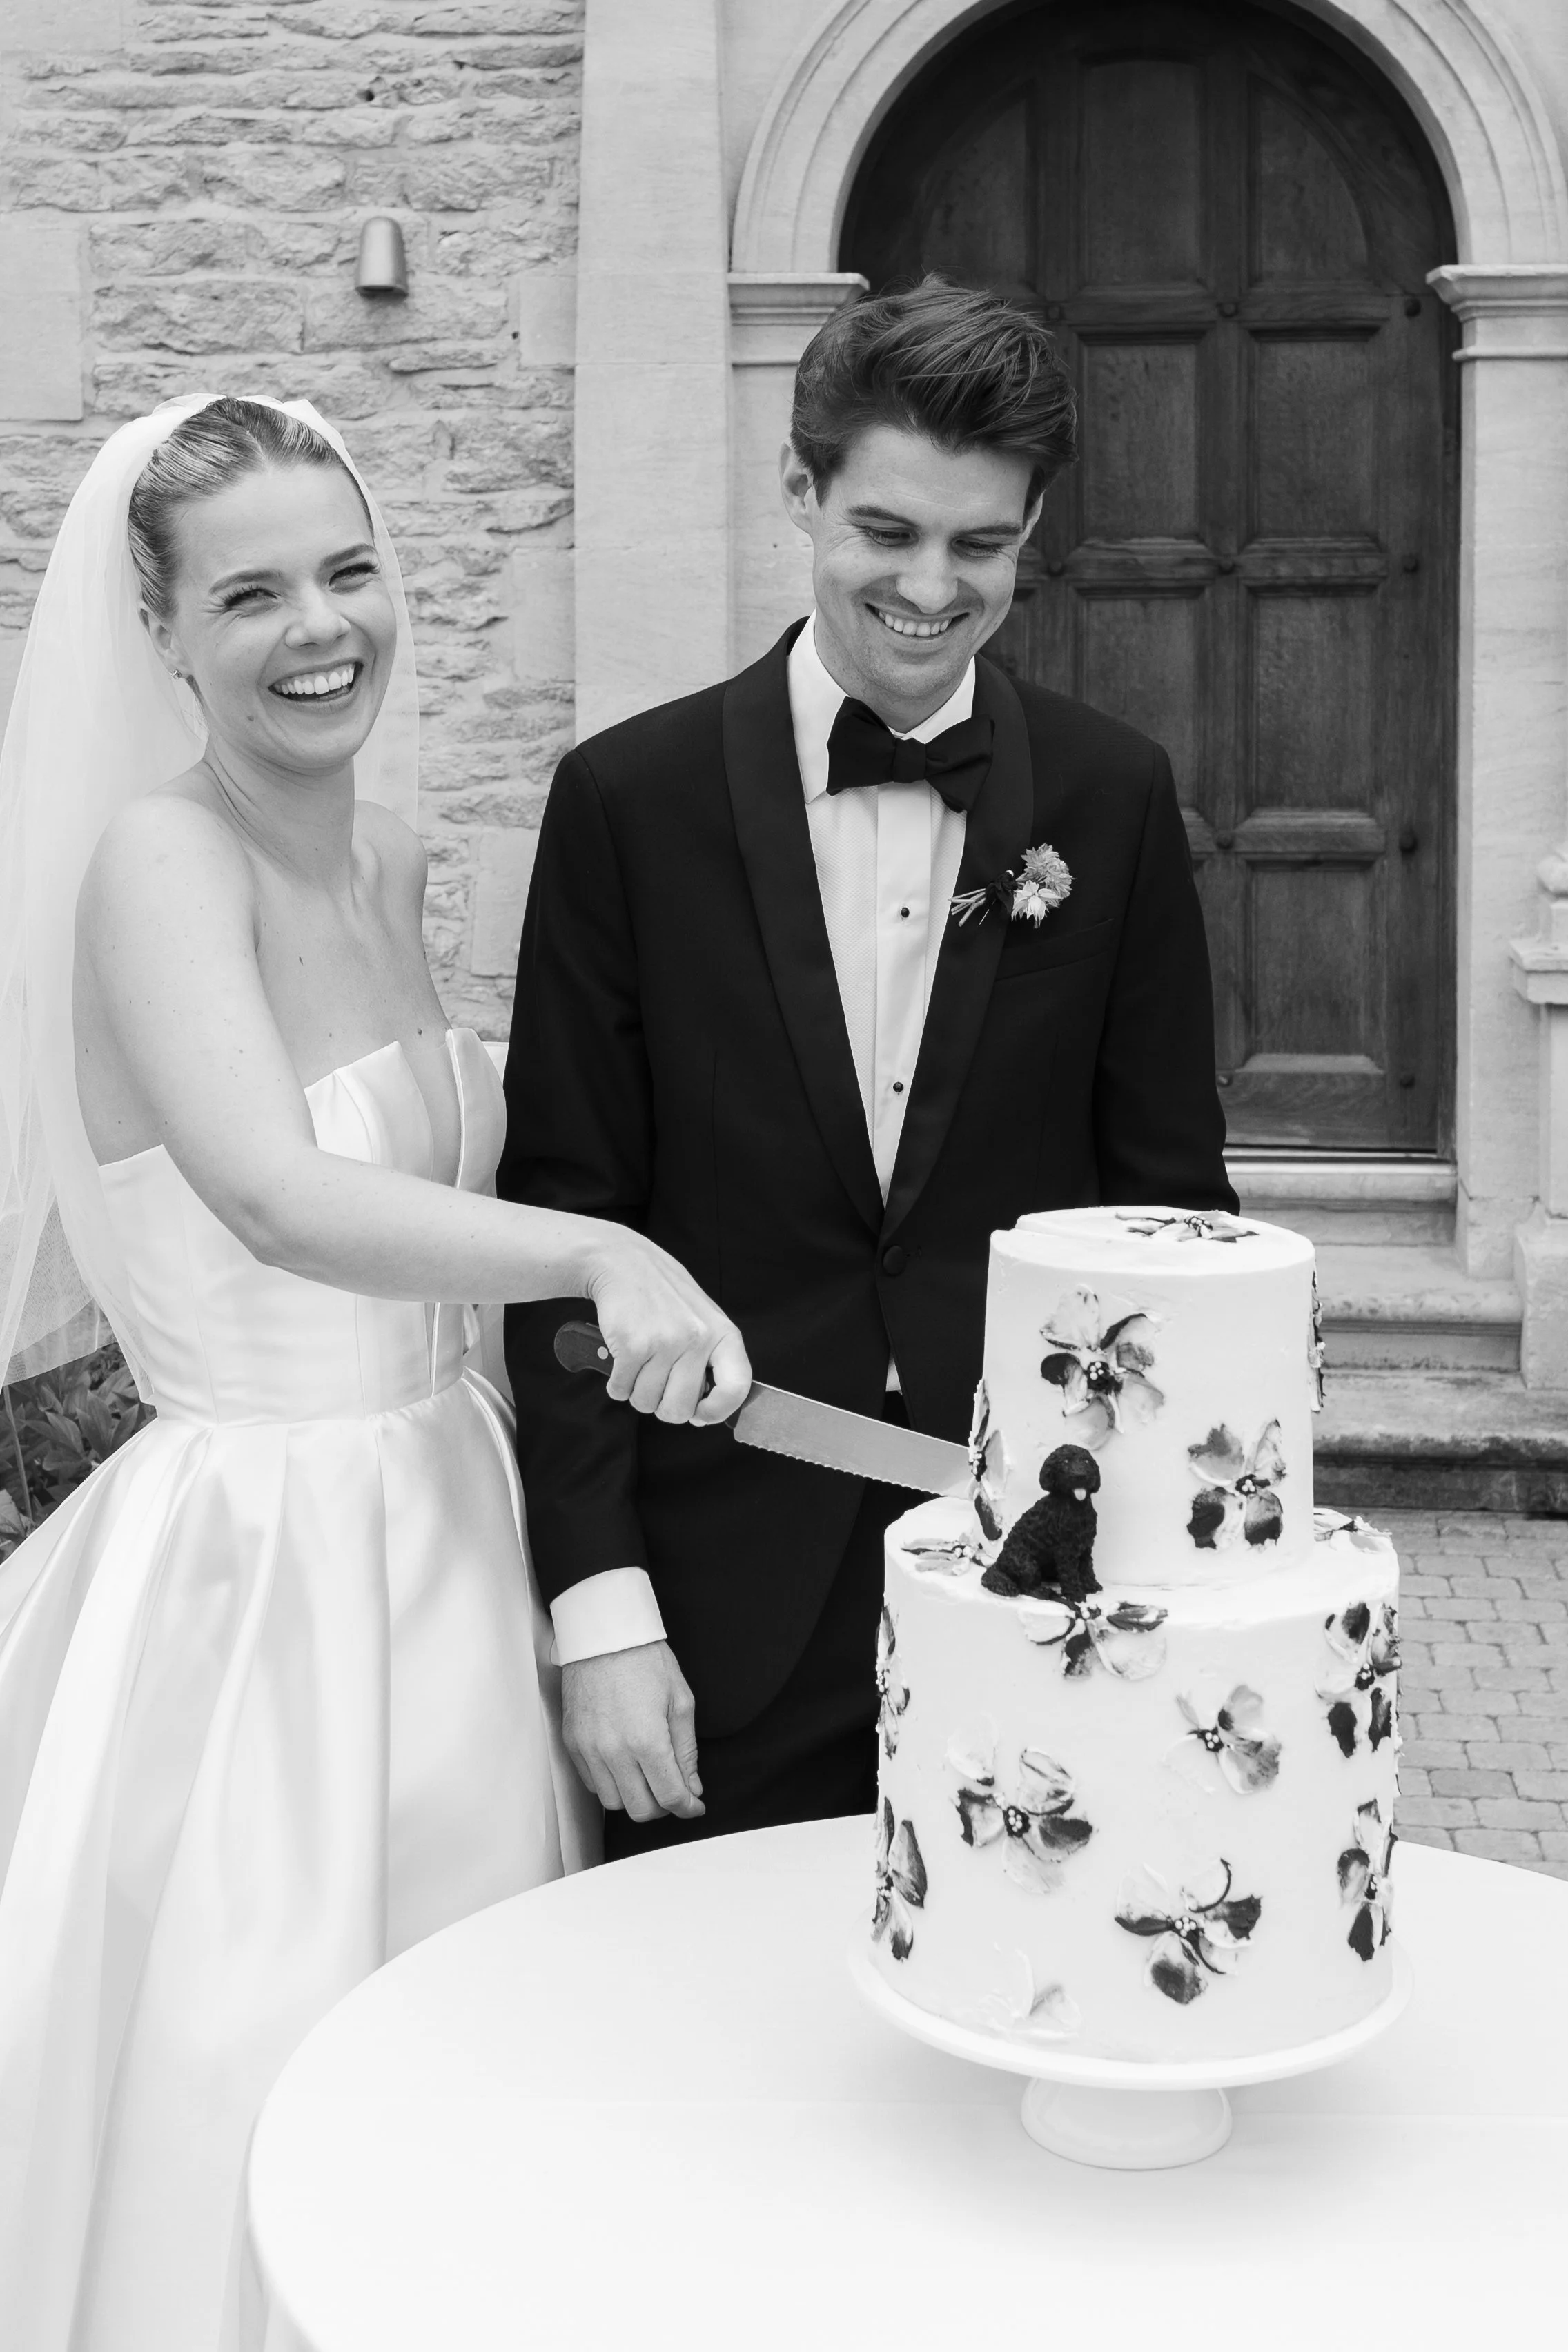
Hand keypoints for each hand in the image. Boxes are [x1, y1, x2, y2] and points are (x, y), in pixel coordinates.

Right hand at [561, 1641, 704, 1823]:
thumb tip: (692, 1787)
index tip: (694, 1806)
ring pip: (613, 1802)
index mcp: (647, 1740)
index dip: (687, 1807)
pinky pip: (592, 1783)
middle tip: (673, 1790)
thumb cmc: (645, 1660)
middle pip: (640, 1809)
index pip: (670, 1796)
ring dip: (634, 1797)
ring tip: (647, 1776)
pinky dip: (611, 1783)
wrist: (604, 1634)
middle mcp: (614, 1751)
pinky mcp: (572, 1743)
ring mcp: (588, 1749)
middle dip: (663, 1807)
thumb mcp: (680, 1700)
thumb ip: (686, 1750)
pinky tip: (624, 1765)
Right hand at [585, 1233, 749, 1425]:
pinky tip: (622, 1359)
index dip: (717, 1411)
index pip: (737, 1388)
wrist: (623, 1263)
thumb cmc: (664, 1296)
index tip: (700, 1414)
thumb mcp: (703, 1320)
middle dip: (662, 1405)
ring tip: (639, 1362)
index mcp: (723, 1334)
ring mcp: (665, 1342)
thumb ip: (710, 1361)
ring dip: (637, 1391)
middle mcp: (698, 1338)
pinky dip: (617, 1383)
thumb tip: (703, 1413)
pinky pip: (621, 1391)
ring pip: (646, 1403)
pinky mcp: (632, 1345)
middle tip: (657, 1382)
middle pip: (680, 1409)